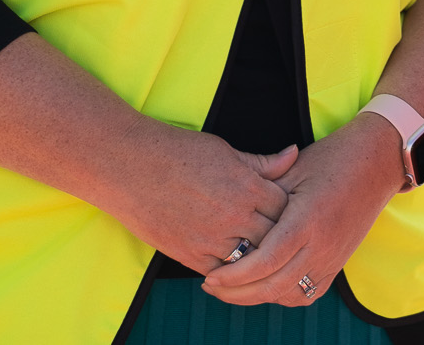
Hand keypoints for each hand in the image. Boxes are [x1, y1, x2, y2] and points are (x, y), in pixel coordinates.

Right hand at [100, 126, 297, 273]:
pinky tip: (233, 263)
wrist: (130, 166)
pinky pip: (221, 272)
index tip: (285, 208)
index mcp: (247, 186)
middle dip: (279, 234)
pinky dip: (230, 270)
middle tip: (277, 233)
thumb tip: (293, 154)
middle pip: (274, 236)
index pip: (286, 207)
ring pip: (251, 259)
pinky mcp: (189, 255)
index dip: (289, 208)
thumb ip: (261, 162)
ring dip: (256, 255)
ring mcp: (212, 238)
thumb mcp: (226, 150)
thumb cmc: (178, 152)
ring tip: (258, 249)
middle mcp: (234, 215)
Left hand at [203, 113, 405, 306]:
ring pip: (290, 294)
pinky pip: (308, 293)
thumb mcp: (294, 169)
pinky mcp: (339, 262)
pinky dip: (284, 295)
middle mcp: (322, 246)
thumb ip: (264, 193)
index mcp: (307, 221)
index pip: (265, 262)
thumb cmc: (335, 158)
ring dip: (258, 297)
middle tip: (212, 287)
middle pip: (273, 286)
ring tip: (233, 289)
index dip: (235, 275)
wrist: (379, 161)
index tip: (211, 277)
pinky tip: (266, 287)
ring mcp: (333, 257)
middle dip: (237, 293)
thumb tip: (233, 215)